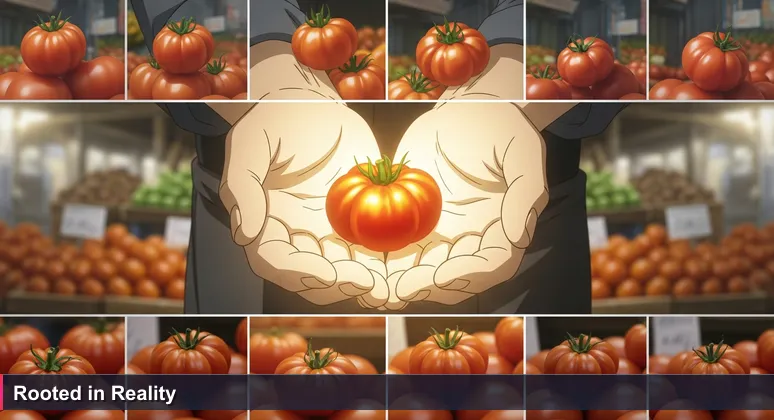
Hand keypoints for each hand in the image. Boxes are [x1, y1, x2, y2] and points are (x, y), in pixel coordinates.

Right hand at [219, 101, 388, 307]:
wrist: (310, 105)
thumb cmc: (275, 119)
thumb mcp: (252, 144)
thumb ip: (243, 188)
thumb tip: (245, 235)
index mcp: (264, 223)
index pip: (276, 260)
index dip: (300, 272)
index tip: (328, 273)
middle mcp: (292, 235)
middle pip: (311, 275)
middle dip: (337, 284)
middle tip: (366, 282)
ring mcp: (323, 233)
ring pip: (340, 270)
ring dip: (362, 281)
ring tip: (385, 282)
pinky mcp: (351, 225)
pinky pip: (366, 250)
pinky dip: (381, 262)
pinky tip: (400, 263)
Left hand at [384, 101, 548, 308]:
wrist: (467, 112)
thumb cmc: (500, 127)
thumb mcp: (521, 151)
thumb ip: (524, 195)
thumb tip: (517, 238)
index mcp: (502, 232)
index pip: (486, 265)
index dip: (462, 275)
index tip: (438, 276)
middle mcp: (472, 242)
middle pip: (450, 277)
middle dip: (423, 286)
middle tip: (396, 287)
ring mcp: (443, 238)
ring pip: (420, 270)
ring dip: (398, 281)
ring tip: (375, 284)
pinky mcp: (415, 228)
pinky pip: (397, 249)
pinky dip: (380, 260)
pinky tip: (359, 261)